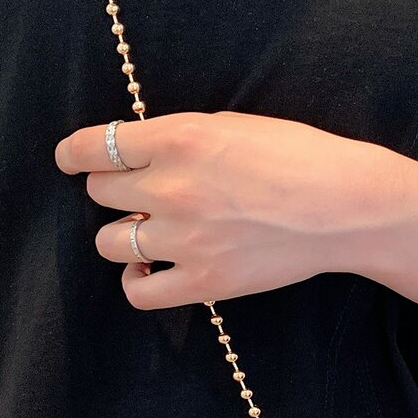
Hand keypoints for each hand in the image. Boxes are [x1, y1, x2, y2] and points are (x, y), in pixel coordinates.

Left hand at [53, 110, 399, 308]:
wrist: (345, 206)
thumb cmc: (299, 156)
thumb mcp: (232, 125)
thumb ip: (179, 137)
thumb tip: (140, 151)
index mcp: (176, 139)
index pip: (93, 148)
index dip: (75, 154)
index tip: (72, 160)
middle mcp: (170, 188)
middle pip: (101, 194)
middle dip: (114, 190)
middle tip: (138, 193)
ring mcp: (184, 239)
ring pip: (110, 242)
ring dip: (122, 235)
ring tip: (146, 233)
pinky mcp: (204, 282)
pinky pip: (140, 292)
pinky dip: (138, 282)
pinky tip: (150, 271)